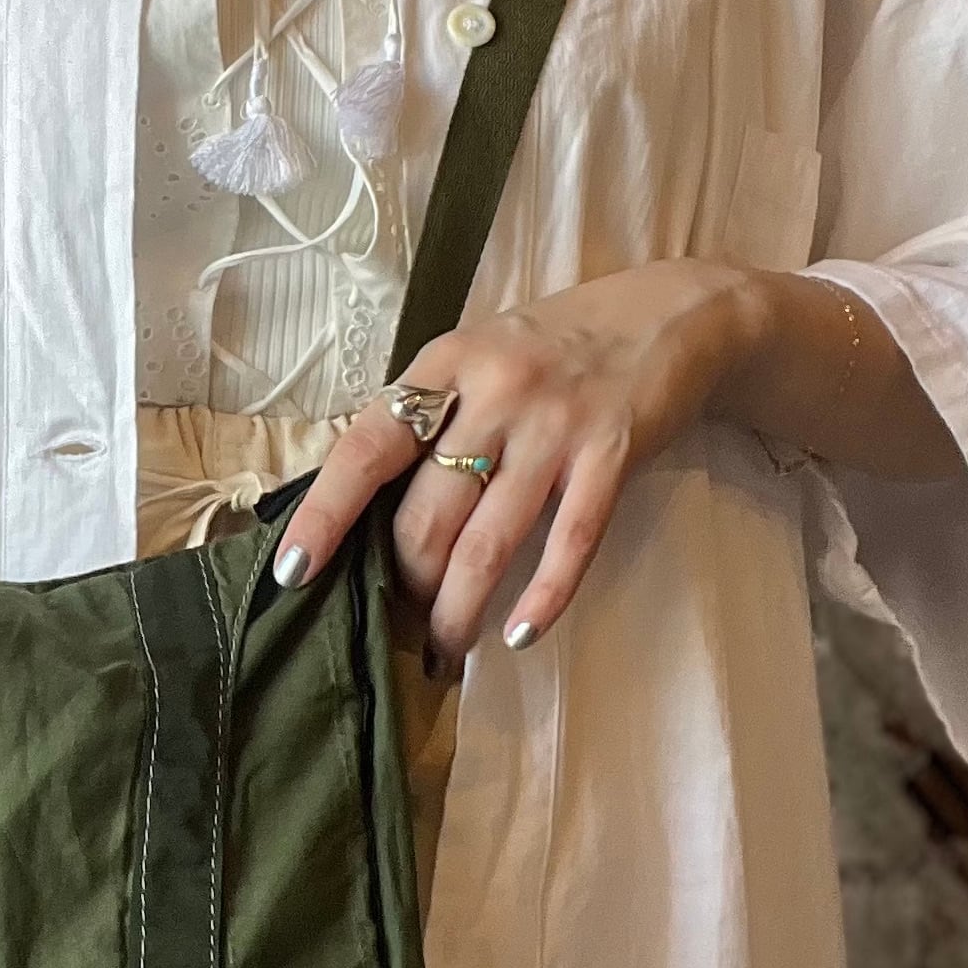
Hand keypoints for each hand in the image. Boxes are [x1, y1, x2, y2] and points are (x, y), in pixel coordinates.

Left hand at [275, 259, 765, 666]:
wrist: (674, 314)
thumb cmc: (555, 345)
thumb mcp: (476, 356)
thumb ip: (428, 417)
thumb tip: (362, 505)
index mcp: (445, 364)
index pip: (365, 448)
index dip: (324, 514)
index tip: (293, 573)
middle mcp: (495, 392)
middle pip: (427, 513)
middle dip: (405, 586)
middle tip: (398, 627)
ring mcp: (556, 425)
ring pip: (489, 542)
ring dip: (459, 611)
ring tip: (443, 653)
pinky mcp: (613, 455)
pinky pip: (570, 541)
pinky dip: (544, 597)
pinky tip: (519, 636)